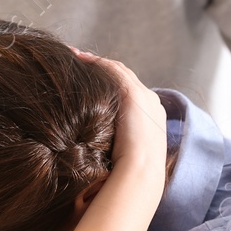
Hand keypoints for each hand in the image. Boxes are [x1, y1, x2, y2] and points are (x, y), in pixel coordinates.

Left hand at [75, 50, 165, 178]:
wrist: (141, 172)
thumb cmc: (129, 173)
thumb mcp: (124, 156)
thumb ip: (115, 146)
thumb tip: (94, 153)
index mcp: (153, 119)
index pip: (132, 95)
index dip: (112, 86)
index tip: (94, 84)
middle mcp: (152, 103)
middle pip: (126, 79)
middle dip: (104, 70)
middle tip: (82, 63)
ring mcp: (145, 96)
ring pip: (119, 71)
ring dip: (97, 63)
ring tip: (77, 57)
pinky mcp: (134, 93)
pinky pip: (112, 70)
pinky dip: (96, 62)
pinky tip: (79, 58)